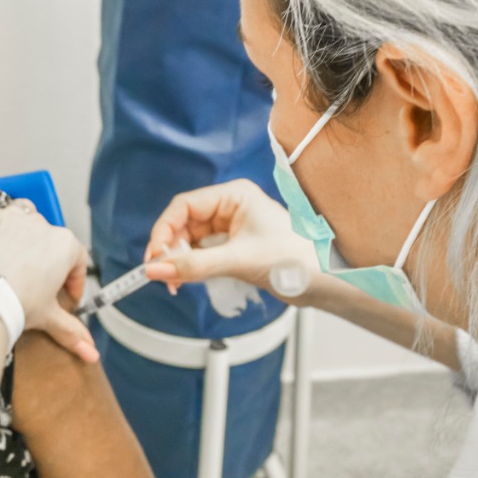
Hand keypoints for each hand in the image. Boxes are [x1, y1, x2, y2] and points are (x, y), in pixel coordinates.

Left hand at [0, 145, 98, 362]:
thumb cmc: (13, 307)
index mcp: (63, 246)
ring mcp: (8, 219)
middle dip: (43, 264)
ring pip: (21, 219)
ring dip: (21, 234)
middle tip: (31, 290)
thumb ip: (72, 332)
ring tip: (13, 259)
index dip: (71, 283)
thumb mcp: (47, 320)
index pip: (75, 261)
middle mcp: (39, 226)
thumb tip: (91, 355)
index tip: (64, 301)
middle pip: (46, 241)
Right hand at [143, 179, 318, 303]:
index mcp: (234, 195)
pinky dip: (189, 267)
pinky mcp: (232, 247)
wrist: (323, 282)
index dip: (164, 230)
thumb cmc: (295, 260)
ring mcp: (231, 228)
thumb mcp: (238, 261)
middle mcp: (230, 207)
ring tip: (174, 281)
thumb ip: (193, 265)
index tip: (154, 256)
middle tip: (162, 273)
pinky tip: (184, 279)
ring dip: (177, 261)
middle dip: (170, 249)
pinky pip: (200, 253)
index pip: (184, 206)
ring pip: (189, 241)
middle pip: (183, 224)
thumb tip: (155, 269)